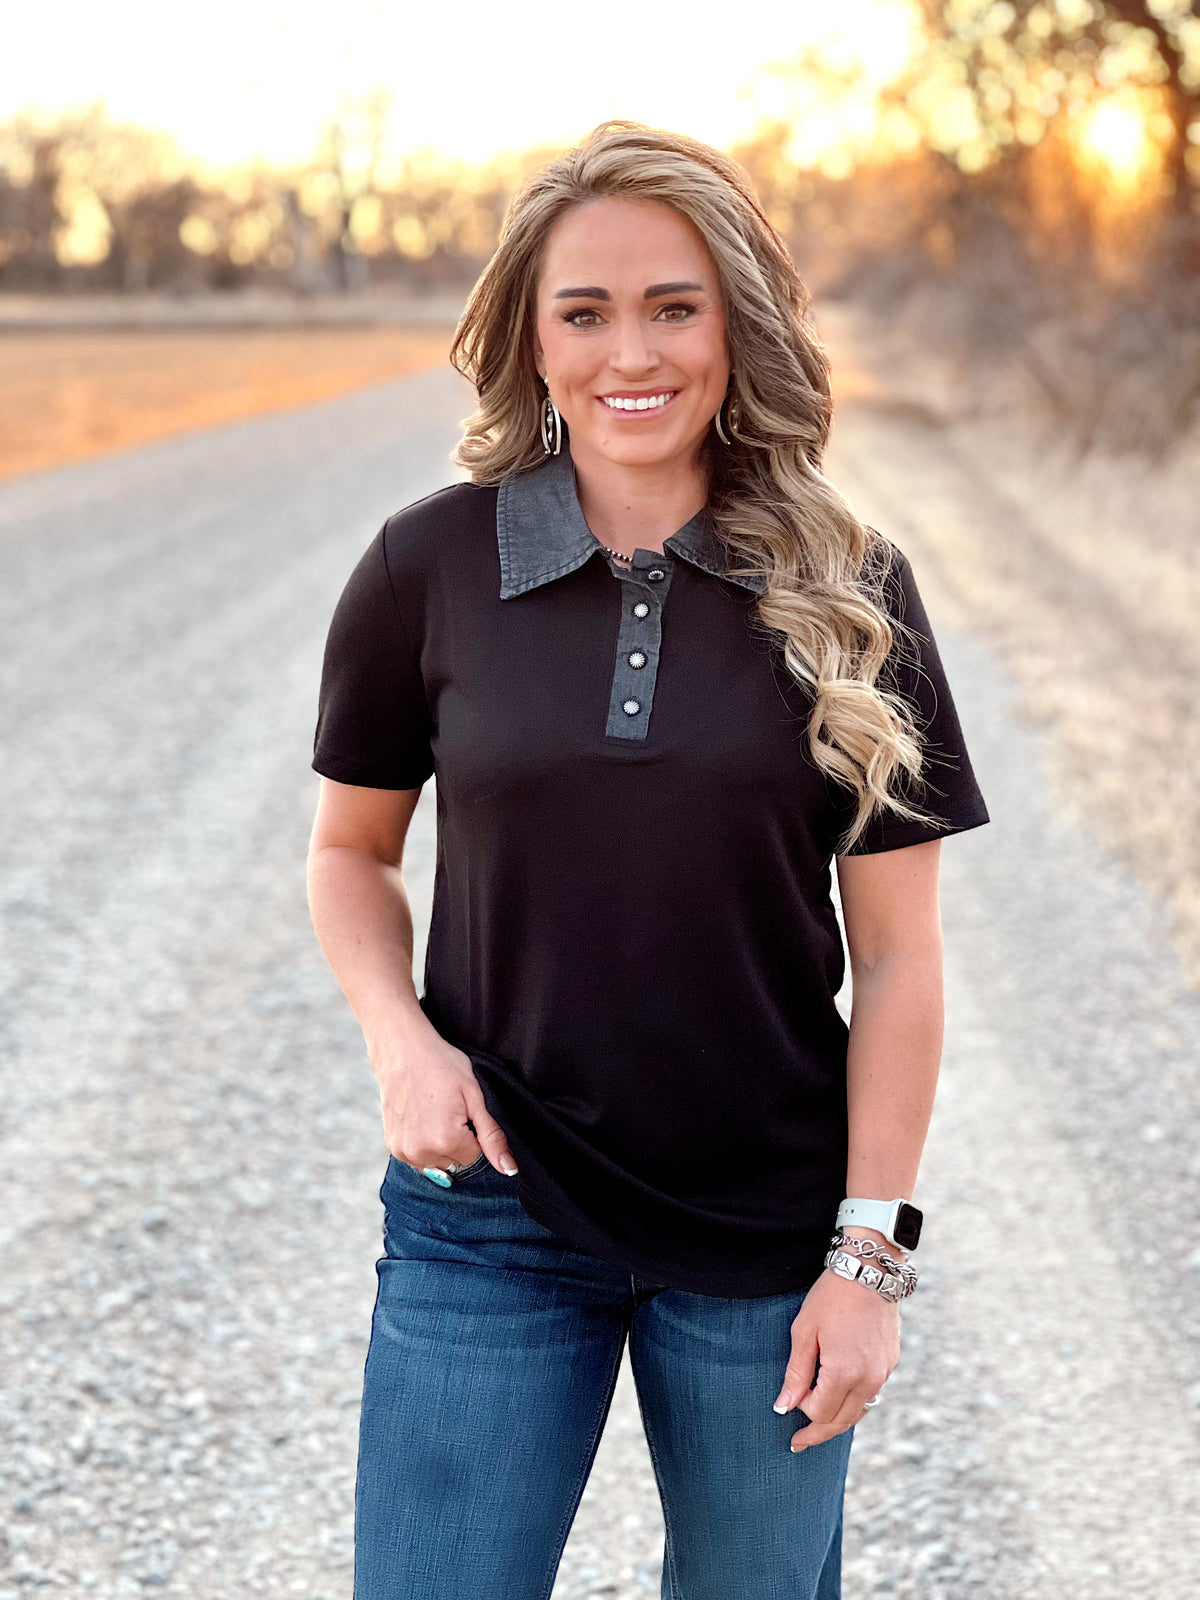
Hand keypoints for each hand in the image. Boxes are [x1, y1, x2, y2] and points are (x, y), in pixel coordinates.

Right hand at [370, 1025, 518, 1176]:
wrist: (402, 1050)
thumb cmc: (442, 1066)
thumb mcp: (475, 1097)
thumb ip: (492, 1137)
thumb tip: (509, 1169)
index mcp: (446, 1141)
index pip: (475, 1157)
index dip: (475, 1134)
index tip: (465, 1111)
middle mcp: (422, 1153)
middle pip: (456, 1162)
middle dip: (458, 1142)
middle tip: (449, 1110)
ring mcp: (404, 1152)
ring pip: (438, 1163)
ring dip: (440, 1146)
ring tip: (434, 1113)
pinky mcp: (393, 1147)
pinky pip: (419, 1158)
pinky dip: (424, 1144)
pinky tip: (421, 1119)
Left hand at [772, 1268, 899, 1451]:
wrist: (869, 1271)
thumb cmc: (831, 1297)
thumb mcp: (804, 1332)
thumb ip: (796, 1373)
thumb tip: (784, 1407)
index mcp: (844, 1373)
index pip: (821, 1413)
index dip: (802, 1414)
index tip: (788, 1408)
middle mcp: (868, 1379)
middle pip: (842, 1421)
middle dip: (819, 1433)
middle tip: (799, 1443)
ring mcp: (883, 1373)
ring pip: (859, 1412)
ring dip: (837, 1422)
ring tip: (817, 1426)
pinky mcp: (890, 1363)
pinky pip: (871, 1395)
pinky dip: (853, 1403)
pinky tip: (839, 1399)